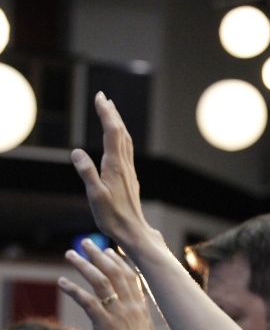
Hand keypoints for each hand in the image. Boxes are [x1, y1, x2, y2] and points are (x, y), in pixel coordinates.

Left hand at [58, 239, 156, 329]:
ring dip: (83, 265)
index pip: (131, 276)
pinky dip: (73, 289)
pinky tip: (62, 282)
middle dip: (99, 255)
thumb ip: (136, 324)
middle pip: (115, 272)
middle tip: (86, 244)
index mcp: (142, 309)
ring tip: (70, 255)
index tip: (108, 251)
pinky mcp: (106, 324)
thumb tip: (130, 322)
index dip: (118, 261)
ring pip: (100, 281)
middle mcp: (132, 306)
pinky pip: (87, 300)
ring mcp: (120, 314)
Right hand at [70, 92, 153, 251]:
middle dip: (112, 113)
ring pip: (125, 141)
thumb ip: (87, 173)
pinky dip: (120, 138)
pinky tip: (118, 140)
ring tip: (111, 112)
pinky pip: (126, 151)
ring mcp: (129, 172)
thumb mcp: (95, 196)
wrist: (132, 232)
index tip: (99, 97)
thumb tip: (77, 152)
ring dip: (117, 124)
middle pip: (120, 132)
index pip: (112, 132)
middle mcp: (124, 165)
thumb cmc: (112, 217)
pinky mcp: (129, 179)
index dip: (106, 113)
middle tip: (103, 97)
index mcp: (115, 166)